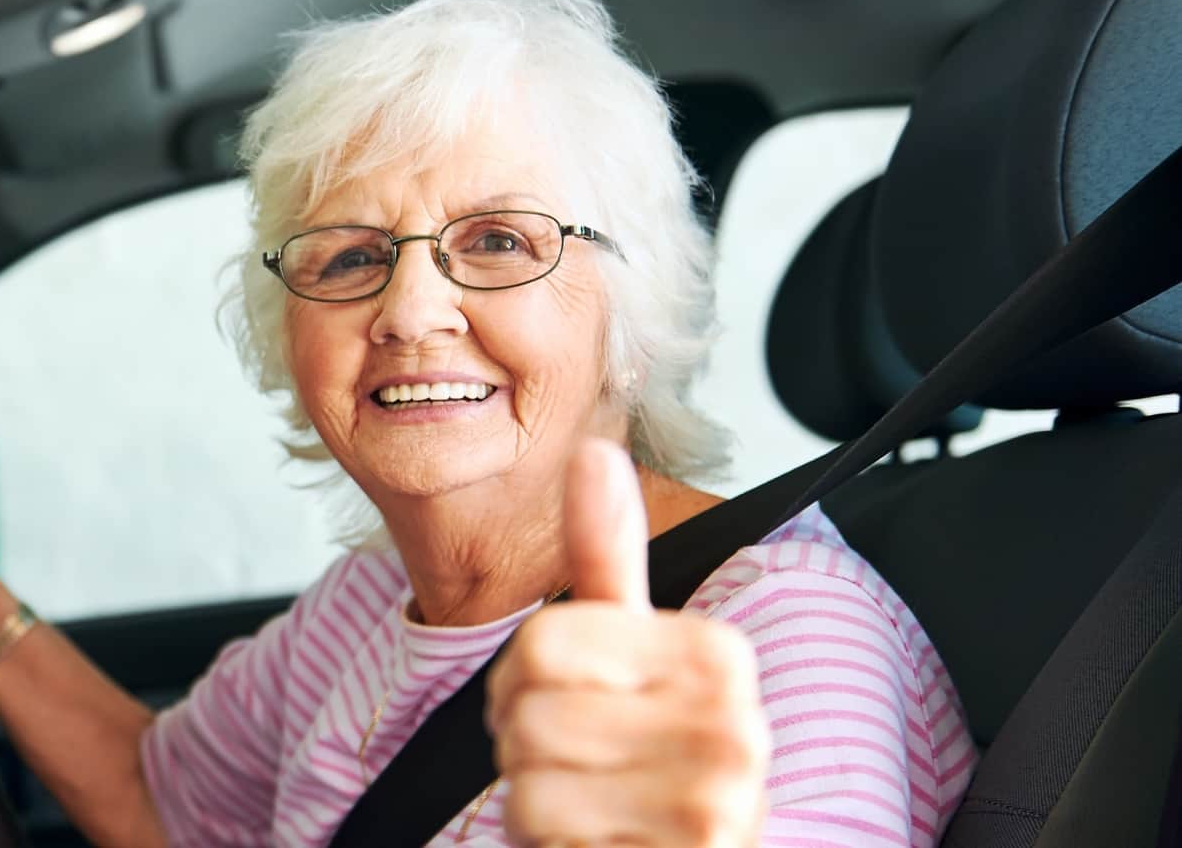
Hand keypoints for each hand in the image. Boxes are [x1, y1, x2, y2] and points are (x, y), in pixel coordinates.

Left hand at [485, 439, 769, 846]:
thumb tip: (594, 448)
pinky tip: (598, 842)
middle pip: (529, 707)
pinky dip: (546, 844)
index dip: (520, 681)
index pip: (543, 641)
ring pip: (530, 775)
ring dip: (533, 800)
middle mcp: (736, 723)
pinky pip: (547, 830)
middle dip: (523, 746)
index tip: (568, 705)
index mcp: (720, 655)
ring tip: (586, 805)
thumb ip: (607, 557)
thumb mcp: (622, 655)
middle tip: (573, 767)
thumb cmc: (641, 766)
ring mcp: (719, 800)